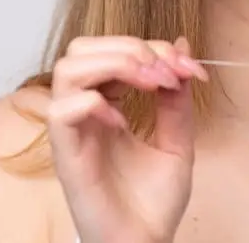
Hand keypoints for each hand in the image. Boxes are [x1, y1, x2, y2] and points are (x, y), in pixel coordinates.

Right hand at [47, 35, 208, 242]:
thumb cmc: (153, 202)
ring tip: (148, 84)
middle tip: (165, 72)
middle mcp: (85, 114)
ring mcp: (73, 133)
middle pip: (82, 49)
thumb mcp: (178, 140)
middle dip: (129, 48)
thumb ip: (177, 97)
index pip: (112, 50)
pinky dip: (93, 104)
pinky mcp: (67, 157)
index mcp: (107, 106)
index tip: (188, 67)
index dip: (151, 47)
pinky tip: (122, 122)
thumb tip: (183, 45)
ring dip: (114, 64)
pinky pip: (60, 112)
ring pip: (67, 69)